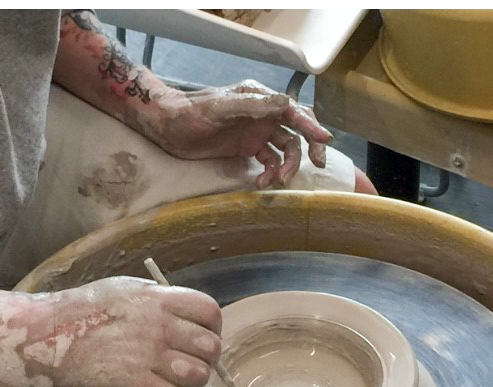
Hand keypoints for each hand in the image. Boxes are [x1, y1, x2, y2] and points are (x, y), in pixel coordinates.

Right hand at [41, 277, 221, 386]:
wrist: (44, 337)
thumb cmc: (81, 310)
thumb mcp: (125, 289)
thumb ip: (158, 300)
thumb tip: (183, 313)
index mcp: (158, 299)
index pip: (210, 311)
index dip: (211, 327)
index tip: (200, 336)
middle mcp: (158, 326)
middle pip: (210, 346)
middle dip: (205, 357)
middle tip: (189, 362)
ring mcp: (147, 356)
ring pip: (198, 375)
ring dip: (191, 381)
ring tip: (173, 380)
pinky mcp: (134, 385)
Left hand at [149, 80, 331, 188]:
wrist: (168, 126)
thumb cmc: (191, 112)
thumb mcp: (221, 107)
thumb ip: (252, 105)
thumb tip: (285, 104)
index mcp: (260, 98)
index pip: (292, 112)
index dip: (311, 125)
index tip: (324, 140)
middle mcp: (263, 115)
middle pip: (296, 132)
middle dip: (308, 148)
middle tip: (317, 164)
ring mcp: (256, 133)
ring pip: (284, 150)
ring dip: (286, 166)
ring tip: (277, 181)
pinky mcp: (247, 149)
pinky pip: (268, 162)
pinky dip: (269, 173)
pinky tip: (260, 183)